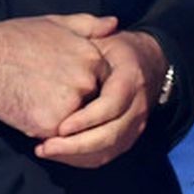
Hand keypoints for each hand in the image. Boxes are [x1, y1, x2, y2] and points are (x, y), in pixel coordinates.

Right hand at [0, 14, 117, 139]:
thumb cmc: (17, 38)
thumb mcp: (57, 22)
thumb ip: (90, 25)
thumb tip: (114, 24)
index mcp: (93, 58)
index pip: (104, 83)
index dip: (83, 84)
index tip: (61, 79)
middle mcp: (87, 82)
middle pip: (91, 103)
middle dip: (74, 103)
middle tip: (45, 89)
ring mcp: (71, 105)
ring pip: (75, 122)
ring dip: (61, 117)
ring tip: (36, 98)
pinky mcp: (50, 124)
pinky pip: (56, 135)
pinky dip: (43, 128)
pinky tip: (28, 110)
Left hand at [33, 30, 162, 167]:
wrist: (148, 64)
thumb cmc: (116, 50)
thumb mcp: (104, 38)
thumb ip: (90, 34)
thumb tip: (80, 35)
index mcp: (130, 80)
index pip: (111, 105)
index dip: (86, 119)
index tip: (59, 127)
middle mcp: (138, 106)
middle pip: (111, 135)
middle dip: (76, 145)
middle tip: (45, 147)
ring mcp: (136, 124)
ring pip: (109, 150)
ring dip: (76, 156)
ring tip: (46, 151)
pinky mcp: (129, 137)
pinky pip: (107, 155)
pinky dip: (82, 159)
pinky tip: (59, 154)